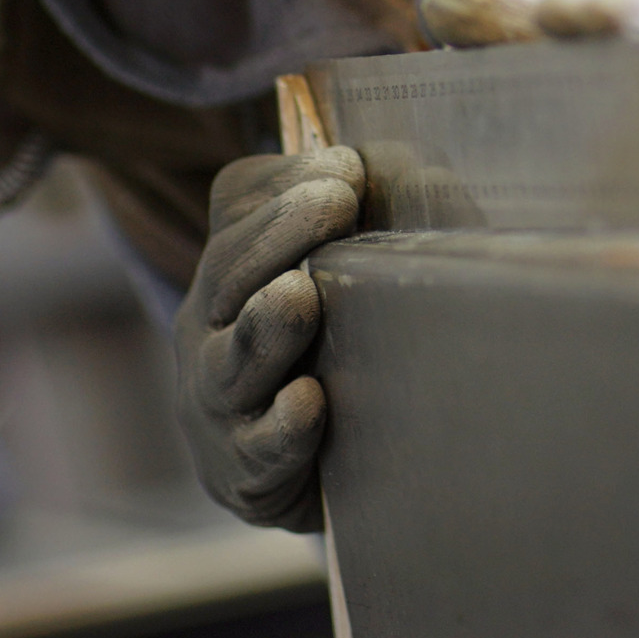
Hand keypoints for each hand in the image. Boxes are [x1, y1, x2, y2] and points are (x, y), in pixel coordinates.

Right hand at [172, 141, 363, 531]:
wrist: (277, 469)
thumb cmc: (323, 346)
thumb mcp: (340, 274)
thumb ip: (382, 222)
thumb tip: (428, 176)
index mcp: (231, 264)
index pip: (237, 203)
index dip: (284, 180)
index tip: (346, 168)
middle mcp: (210, 325)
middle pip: (229, 271)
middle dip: (282, 232)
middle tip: (335, 203)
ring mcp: (219, 400)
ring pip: (231, 361)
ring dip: (267, 326)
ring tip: (298, 296)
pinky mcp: (244, 469)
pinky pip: (259, 448)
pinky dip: (283, 426)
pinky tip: (309, 402)